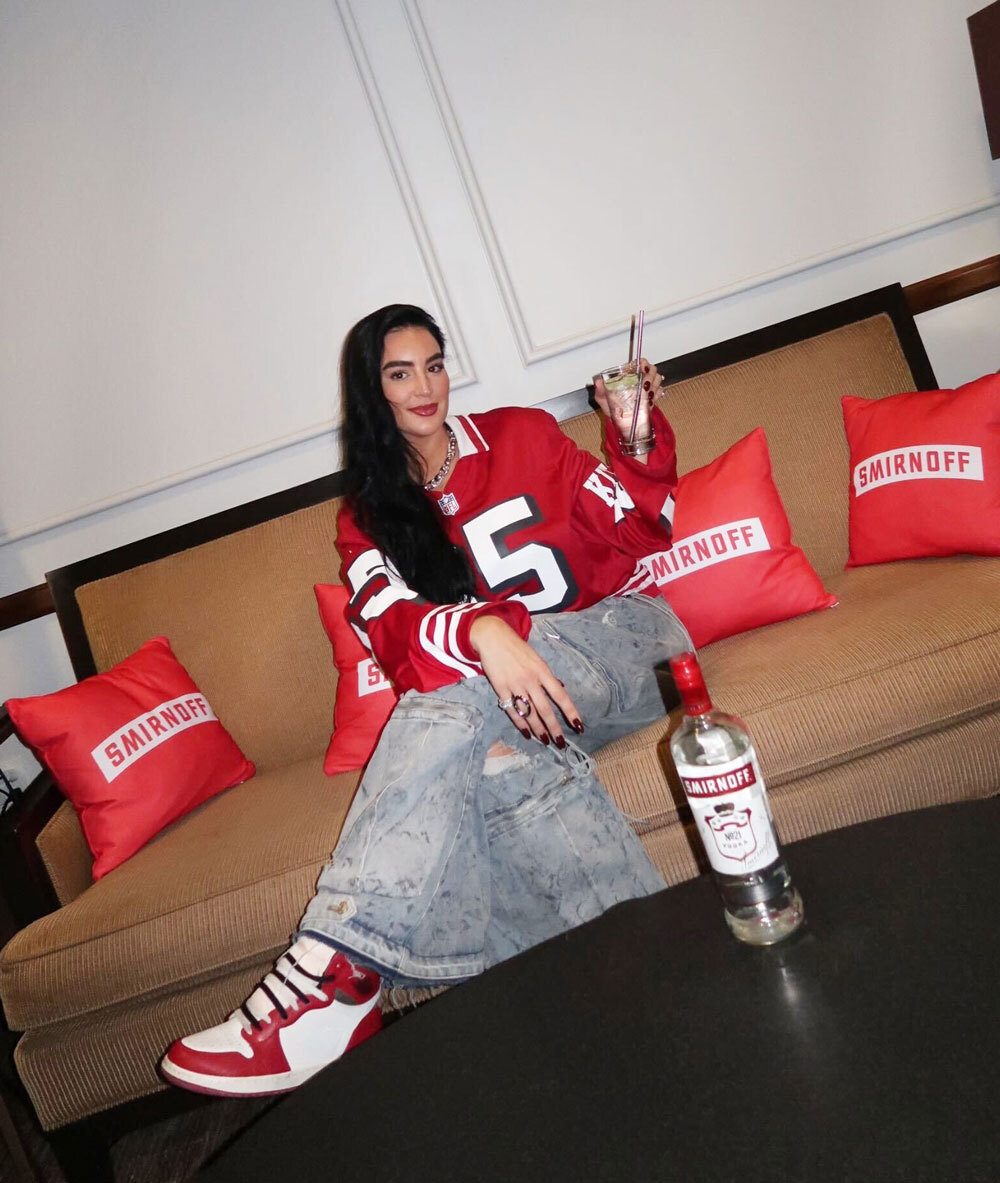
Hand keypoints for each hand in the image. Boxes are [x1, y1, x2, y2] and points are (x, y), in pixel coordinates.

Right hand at [469, 616, 583, 747]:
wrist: (493, 637)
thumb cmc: (518, 649)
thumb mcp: (537, 659)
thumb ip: (547, 676)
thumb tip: (560, 690)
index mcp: (542, 671)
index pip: (560, 695)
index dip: (570, 712)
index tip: (578, 726)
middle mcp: (530, 679)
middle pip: (545, 709)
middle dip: (554, 728)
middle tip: (560, 742)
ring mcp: (514, 685)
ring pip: (529, 712)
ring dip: (538, 729)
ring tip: (545, 741)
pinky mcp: (500, 688)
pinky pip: (512, 710)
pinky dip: (520, 723)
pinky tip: (527, 733)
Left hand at [593, 358, 664, 452]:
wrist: (621, 423)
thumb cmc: (612, 408)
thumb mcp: (603, 398)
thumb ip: (600, 390)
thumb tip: (598, 381)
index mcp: (629, 376)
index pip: (640, 363)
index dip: (643, 363)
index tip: (643, 368)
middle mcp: (640, 379)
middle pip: (652, 369)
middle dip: (650, 375)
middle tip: (645, 384)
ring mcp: (648, 387)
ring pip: (658, 379)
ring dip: (654, 385)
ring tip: (647, 393)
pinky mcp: (653, 396)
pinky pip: (661, 391)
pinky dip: (657, 394)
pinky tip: (651, 399)